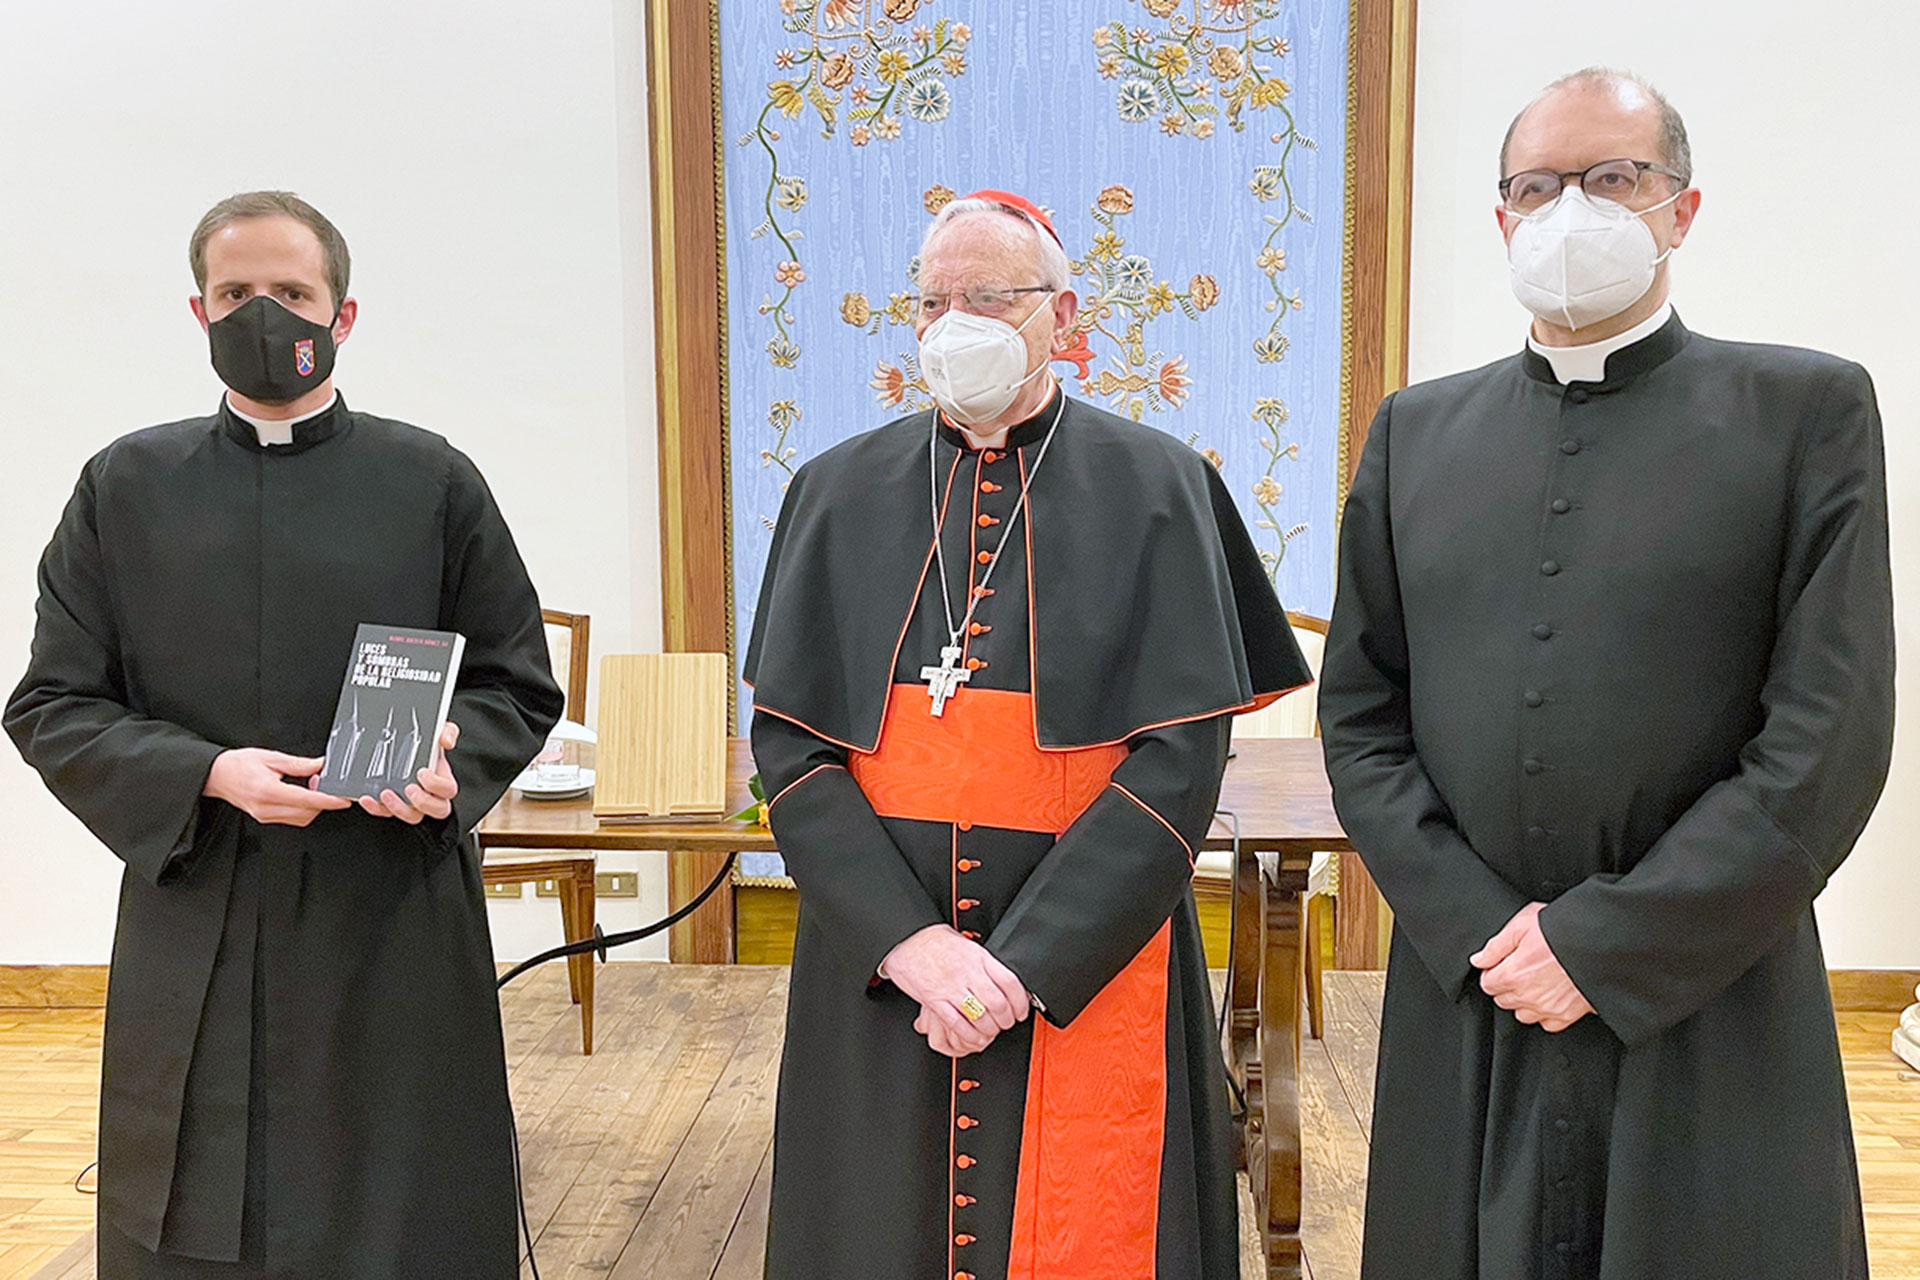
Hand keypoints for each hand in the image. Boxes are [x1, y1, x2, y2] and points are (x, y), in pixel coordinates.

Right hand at [204, 749, 353, 826]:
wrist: (216, 775)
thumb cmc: (238, 764)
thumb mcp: (271, 757)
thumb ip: (299, 764)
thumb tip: (320, 765)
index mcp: (268, 791)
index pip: (307, 800)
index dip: (328, 800)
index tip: (343, 799)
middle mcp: (266, 807)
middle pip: (306, 812)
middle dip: (321, 800)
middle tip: (322, 782)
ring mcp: (264, 816)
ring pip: (300, 818)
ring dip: (312, 805)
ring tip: (308, 786)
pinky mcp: (264, 818)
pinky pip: (291, 818)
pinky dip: (302, 809)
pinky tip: (300, 794)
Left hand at [357, 720, 460, 824]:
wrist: (400, 744)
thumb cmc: (424, 743)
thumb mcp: (437, 731)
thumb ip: (447, 731)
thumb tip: (446, 741)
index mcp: (442, 778)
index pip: (449, 789)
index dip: (437, 785)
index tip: (422, 772)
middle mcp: (430, 794)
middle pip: (438, 809)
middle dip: (423, 802)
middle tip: (409, 788)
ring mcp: (412, 803)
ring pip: (413, 816)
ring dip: (399, 807)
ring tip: (385, 793)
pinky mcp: (392, 806)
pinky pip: (386, 814)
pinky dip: (376, 808)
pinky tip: (367, 798)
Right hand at [882, 924, 1029, 1057]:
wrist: (907, 938)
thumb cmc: (935, 940)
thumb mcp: (967, 944)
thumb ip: (985, 962)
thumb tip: (1004, 980)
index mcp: (979, 957)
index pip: (1010, 982)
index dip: (1020, 1002)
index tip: (1021, 1010)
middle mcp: (968, 972)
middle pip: (998, 1004)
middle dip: (1006, 1020)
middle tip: (1007, 1023)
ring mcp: (951, 987)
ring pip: (980, 1016)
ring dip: (990, 1029)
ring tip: (991, 1031)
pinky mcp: (935, 1000)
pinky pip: (957, 1023)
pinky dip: (969, 1034)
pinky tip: (974, 1036)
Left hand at [1471, 902, 1593, 1031]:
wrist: (1597, 945)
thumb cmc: (1560, 931)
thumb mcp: (1521, 925)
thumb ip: (1495, 946)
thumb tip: (1478, 960)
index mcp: (1512, 975)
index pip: (1488, 984)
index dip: (1493, 972)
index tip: (1502, 965)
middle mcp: (1527, 997)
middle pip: (1503, 1000)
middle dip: (1507, 986)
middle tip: (1521, 969)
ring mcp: (1547, 1009)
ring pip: (1523, 1014)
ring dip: (1524, 1001)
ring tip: (1536, 982)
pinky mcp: (1567, 1015)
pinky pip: (1547, 1023)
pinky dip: (1546, 1013)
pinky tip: (1551, 995)